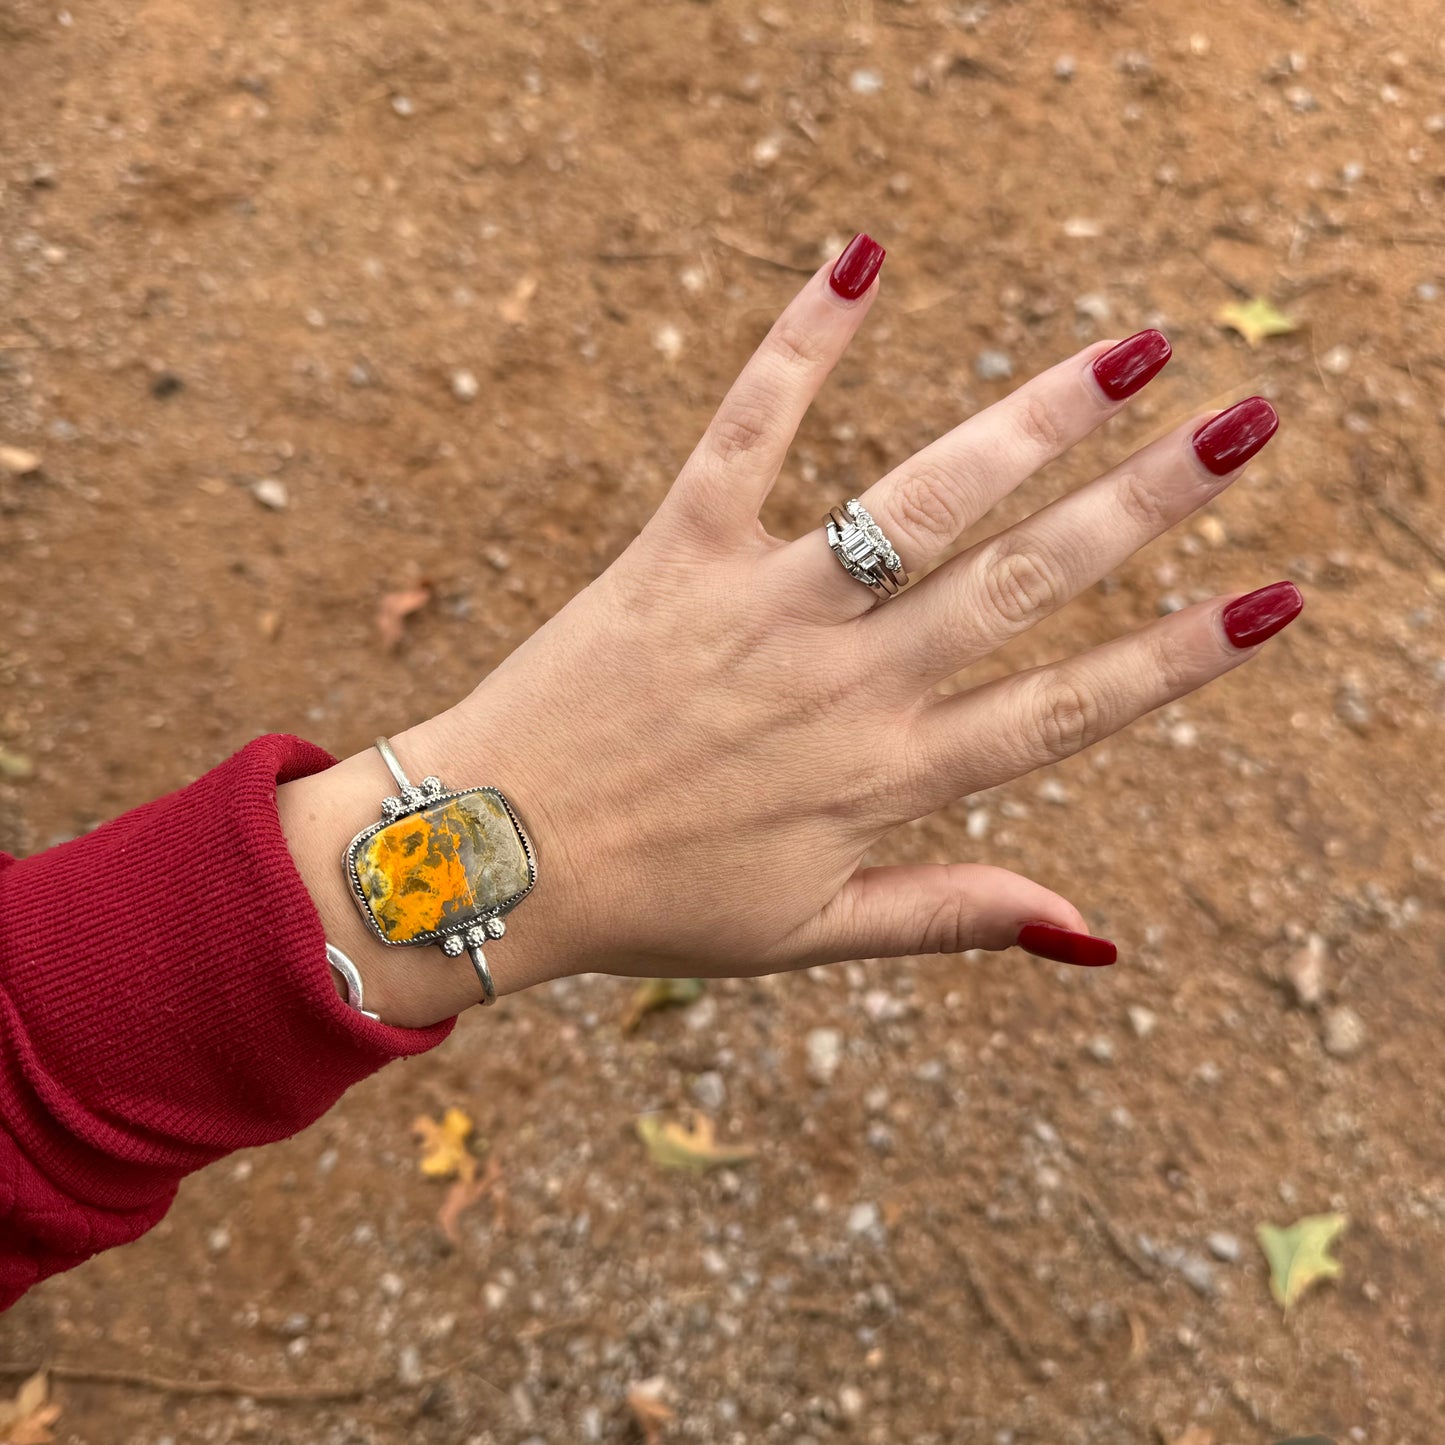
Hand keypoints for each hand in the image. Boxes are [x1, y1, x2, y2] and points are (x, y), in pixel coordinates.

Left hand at [281, 234, 1300, 1027]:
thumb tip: (1096, 934)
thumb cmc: (654, 902)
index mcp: (884, 777)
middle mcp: (845, 686)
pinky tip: (862, 257)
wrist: (488, 860)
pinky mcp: (677, 554)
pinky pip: (747, 434)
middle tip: (1243, 426)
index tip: (1268, 597)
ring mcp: (762, 611)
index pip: (1064, 710)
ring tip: (1127, 353)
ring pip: (919, 502)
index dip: (1175, 658)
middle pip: (1021, 584)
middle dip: (1144, 504)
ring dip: (1030, 422)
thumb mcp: (812, 932)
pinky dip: (801, 345)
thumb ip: (952, 912)